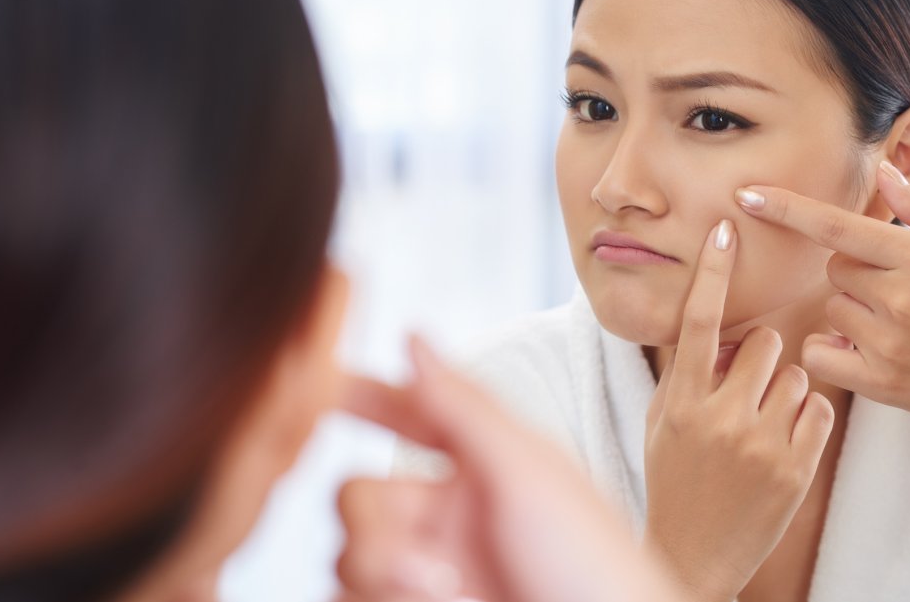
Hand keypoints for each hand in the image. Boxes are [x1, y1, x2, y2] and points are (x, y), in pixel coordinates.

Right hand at [334, 337, 686, 601]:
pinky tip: (426, 598)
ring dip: (377, 572)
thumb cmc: (592, 564)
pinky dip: (372, 598)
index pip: (407, 417)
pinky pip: (352, 597)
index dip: (363, 397)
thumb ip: (462, 407)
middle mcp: (447, 518)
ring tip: (441, 590)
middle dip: (370, 522)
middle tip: (425, 557)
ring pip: (349, 556)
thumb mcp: (528, 473)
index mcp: (478, 468)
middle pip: (357, 496)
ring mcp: (431, 573)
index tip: (318, 385)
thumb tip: (412, 335)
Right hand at [643, 220, 834, 601]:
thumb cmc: (673, 478)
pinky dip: (806, 415)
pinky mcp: (795, 469)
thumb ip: (686, 373)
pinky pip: (817, 408)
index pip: (697, 321)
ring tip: (764, 421)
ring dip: (784, 386)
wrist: (693, 554)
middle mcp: (719, 417)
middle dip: (759, 353)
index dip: (711, 272)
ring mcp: (759, 444)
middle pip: (762, 341)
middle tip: (748, 381)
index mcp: (681, 401)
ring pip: (795, 372)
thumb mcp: (663, 422)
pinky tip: (785, 440)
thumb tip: (716, 326)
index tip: (725, 231)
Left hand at [737, 161, 909, 601]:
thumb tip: (882, 169)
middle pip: (834, 268)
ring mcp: (889, 343)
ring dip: (851, 311)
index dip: (788, 208)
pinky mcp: (881, 383)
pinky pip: (821, 352)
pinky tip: (869, 350)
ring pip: (830, 307)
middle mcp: (902, 298)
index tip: (747, 194)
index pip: (838, 226)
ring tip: (901, 325)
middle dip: (856, 272)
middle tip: (901, 290)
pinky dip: (834, 348)